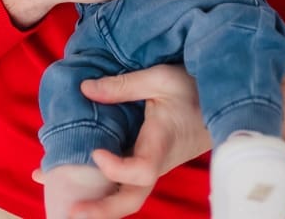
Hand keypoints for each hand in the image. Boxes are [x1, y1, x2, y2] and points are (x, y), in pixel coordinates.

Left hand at [73, 65, 209, 217]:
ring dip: (100, 202)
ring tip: (65, 202)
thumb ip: (124, 85)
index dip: (117, 168)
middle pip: (132, 199)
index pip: (141, 171)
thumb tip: (85, 89)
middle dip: (102, 210)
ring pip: (127, 194)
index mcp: (162, 143)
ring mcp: (153, 165)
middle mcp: (157, 162)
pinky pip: (125, 181)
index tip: (96, 153)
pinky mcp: (148, 161)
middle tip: (72, 210)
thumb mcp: (161, 78)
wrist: (219, 102)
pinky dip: (102, 184)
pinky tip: (76, 176)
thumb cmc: (194, 89)